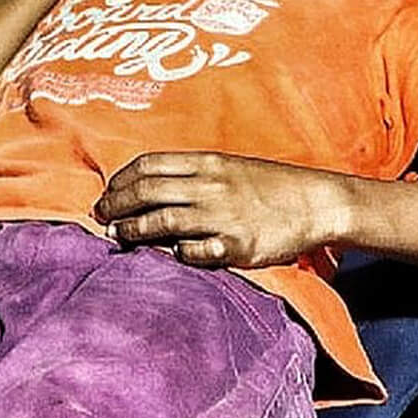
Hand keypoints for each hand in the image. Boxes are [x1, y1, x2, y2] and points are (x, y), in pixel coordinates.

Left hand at [95, 151, 351, 268]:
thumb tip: (148, 187)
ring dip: (133, 230)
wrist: (316, 202)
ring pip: (162, 221)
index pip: (149, 165)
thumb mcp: (228, 168)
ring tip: (117, 237)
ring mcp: (224, 216)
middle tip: (101, 217)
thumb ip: (192, 175)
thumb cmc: (268, 186)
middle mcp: (211, 186)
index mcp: (207, 163)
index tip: (107, 192)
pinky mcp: (239, 246)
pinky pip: (196, 252)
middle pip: (147, 192)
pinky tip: (168, 255)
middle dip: (116, 205)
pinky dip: (177, 253)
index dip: (121, 179)